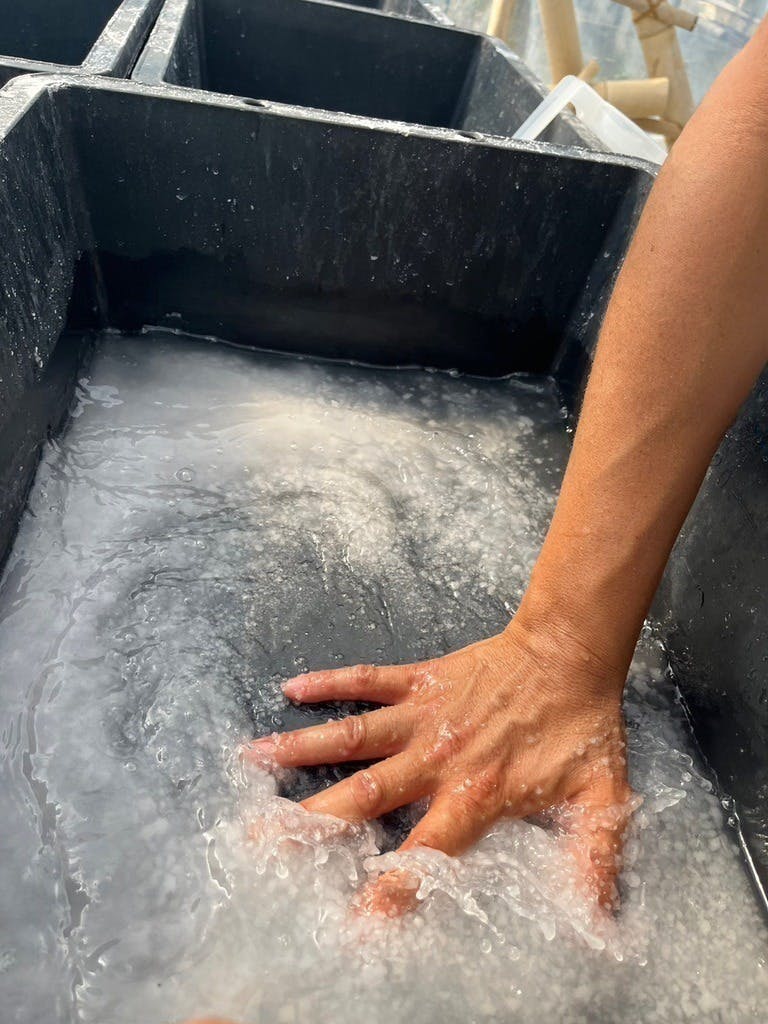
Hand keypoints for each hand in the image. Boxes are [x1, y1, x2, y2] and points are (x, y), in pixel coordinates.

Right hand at [246, 617, 632, 914]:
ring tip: (253, 758)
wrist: (570, 653)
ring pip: (353, 735)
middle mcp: (436, 757)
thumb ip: (593, 863)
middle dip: (313, 821)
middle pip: (364, 795)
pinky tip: (292, 688)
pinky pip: (367, 679)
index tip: (350, 921)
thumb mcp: (600, 801)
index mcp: (475, 793)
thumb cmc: (582, 727)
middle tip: (261, 839)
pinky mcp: (421, 679)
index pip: (424, 852)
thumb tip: (598, 927)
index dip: (390, 890)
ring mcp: (423, 714)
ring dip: (302, 746)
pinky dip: (330, 682)